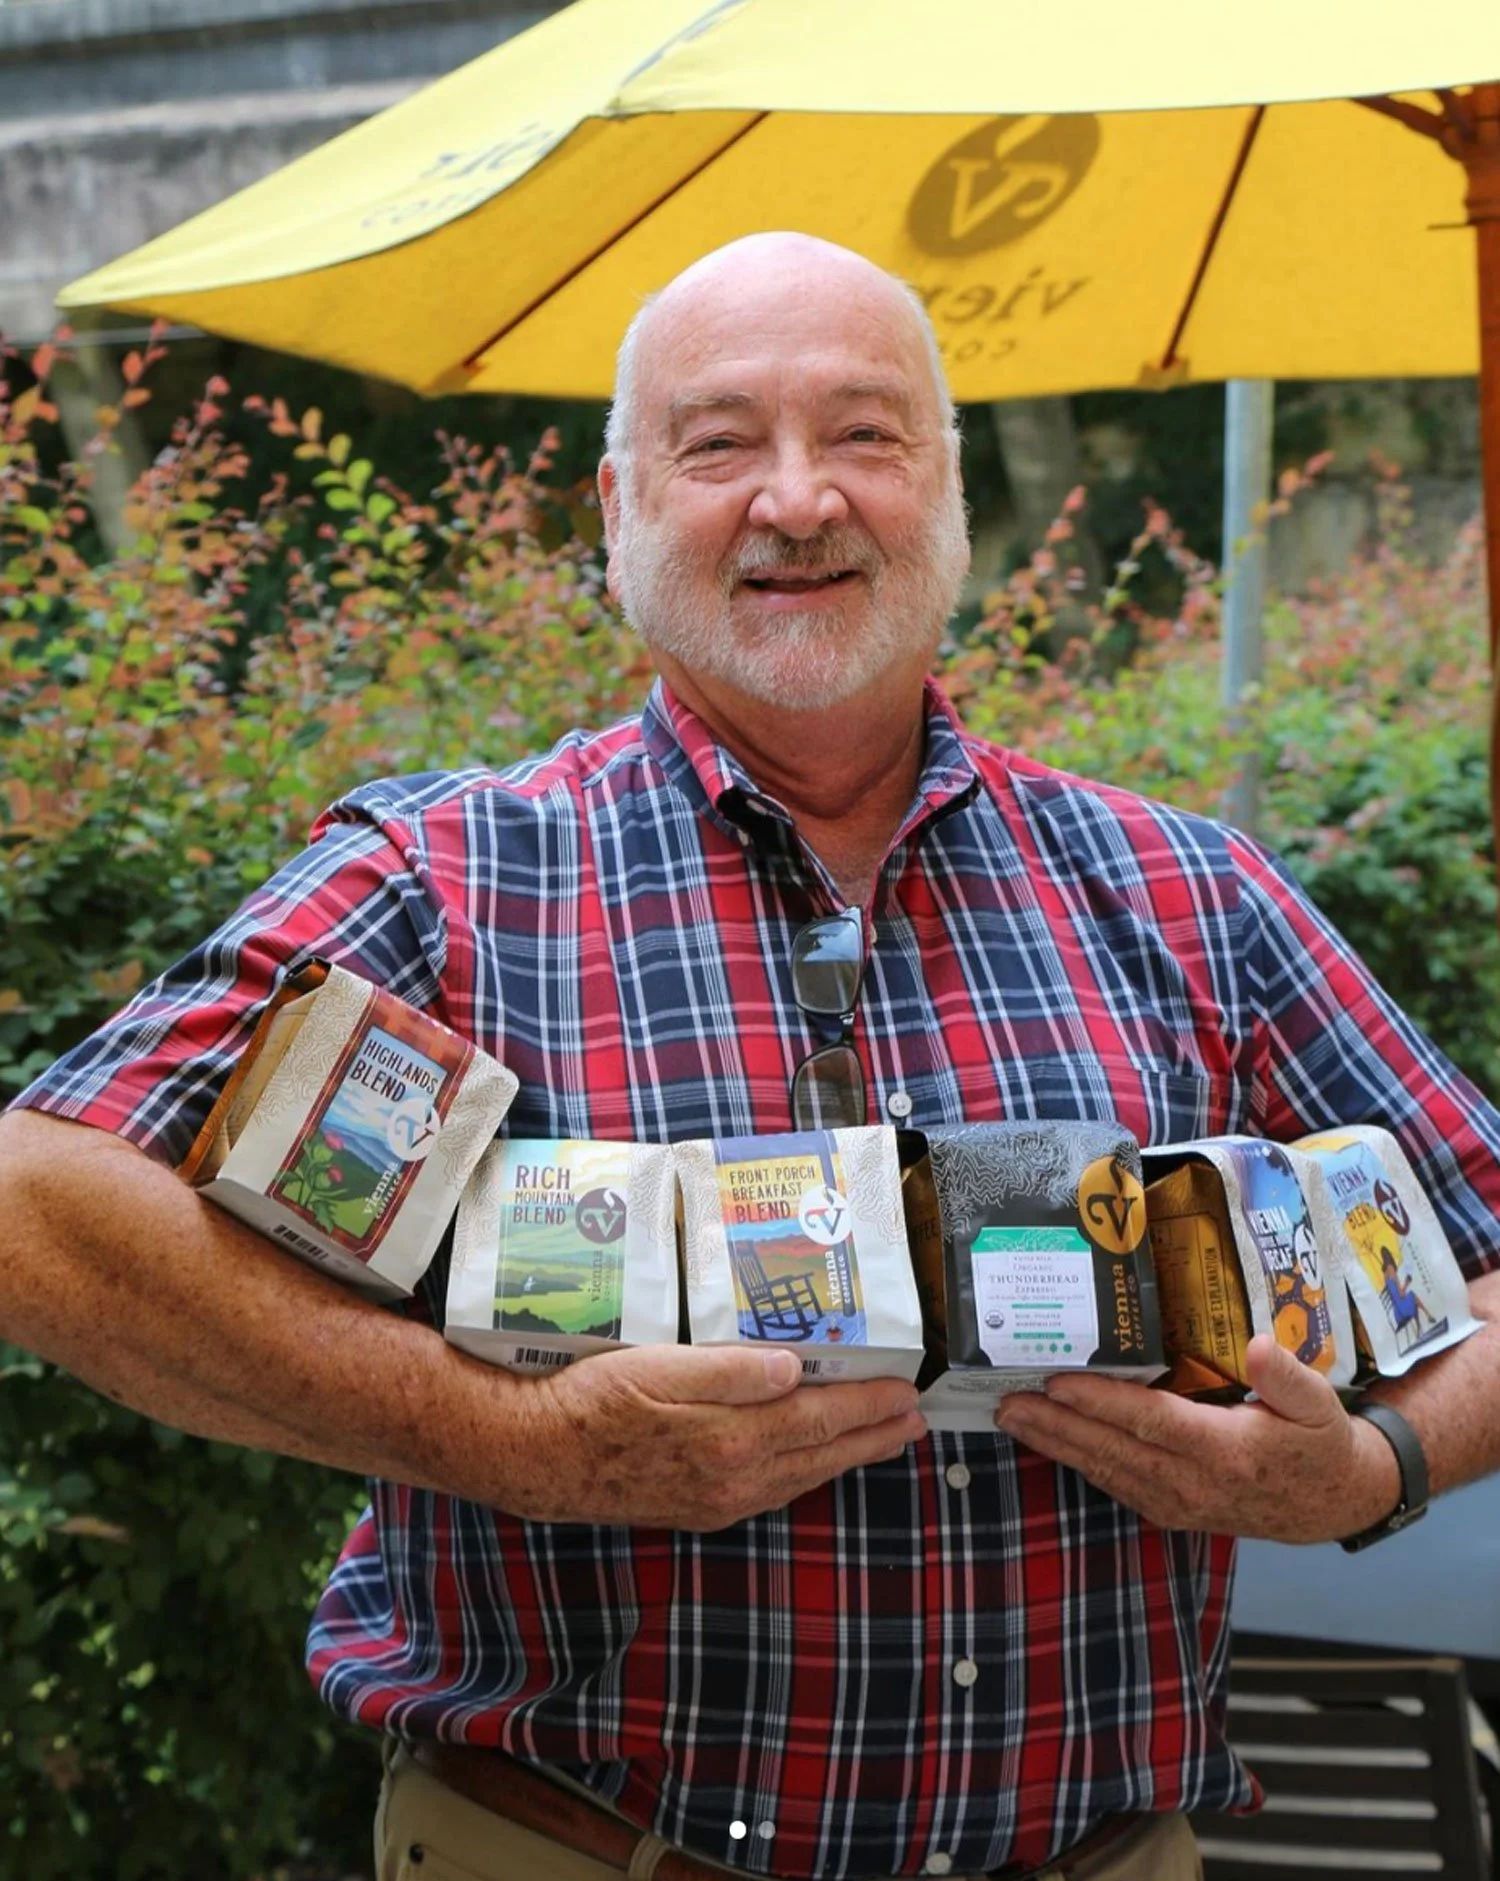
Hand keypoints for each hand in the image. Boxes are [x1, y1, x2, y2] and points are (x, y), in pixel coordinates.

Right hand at [487, 1344, 926, 1529]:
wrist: (534, 1454)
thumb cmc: (591, 1399)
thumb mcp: (657, 1369)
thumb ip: (729, 1372)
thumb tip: (795, 1370)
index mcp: (731, 1442)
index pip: (818, 1420)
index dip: (866, 1406)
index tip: (907, 1392)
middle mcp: (734, 1481)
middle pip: (820, 1455)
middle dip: (872, 1437)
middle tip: (916, 1421)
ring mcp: (717, 1501)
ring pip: (799, 1477)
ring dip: (845, 1457)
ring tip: (880, 1440)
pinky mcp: (697, 1508)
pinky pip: (772, 1490)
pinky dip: (806, 1472)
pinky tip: (810, 1462)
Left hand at [994, 1335, 1401, 1542]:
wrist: (1331, 1503)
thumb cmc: (1319, 1443)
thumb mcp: (1319, 1405)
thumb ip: (1288, 1376)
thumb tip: (1258, 1345)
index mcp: (1226, 1452)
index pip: (1152, 1423)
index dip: (1101, 1404)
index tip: (1058, 1383)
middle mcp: (1194, 1483)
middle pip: (1113, 1450)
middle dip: (1056, 1426)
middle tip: (1007, 1402)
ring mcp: (1178, 1502)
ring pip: (1106, 1471)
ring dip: (1056, 1445)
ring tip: (1012, 1418)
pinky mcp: (1170, 1510)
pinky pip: (1116, 1484)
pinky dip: (1079, 1462)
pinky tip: (1050, 1442)